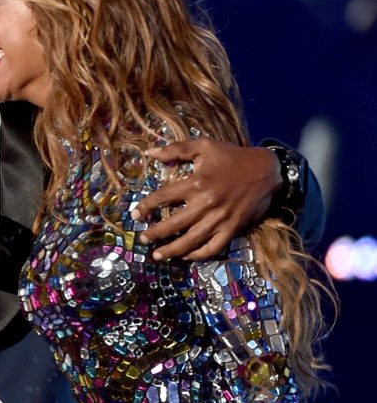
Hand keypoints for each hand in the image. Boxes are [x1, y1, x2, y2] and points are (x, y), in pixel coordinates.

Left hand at [131, 140, 281, 260]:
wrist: (267, 170)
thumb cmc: (232, 157)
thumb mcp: (205, 146)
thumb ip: (176, 149)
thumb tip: (150, 152)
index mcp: (196, 183)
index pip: (163, 198)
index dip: (146, 207)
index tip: (135, 215)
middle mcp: (206, 204)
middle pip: (173, 224)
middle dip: (155, 234)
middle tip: (143, 239)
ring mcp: (220, 220)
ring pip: (191, 241)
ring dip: (172, 250)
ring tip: (158, 256)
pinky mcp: (232, 229)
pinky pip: (213, 248)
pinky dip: (198, 255)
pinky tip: (186, 256)